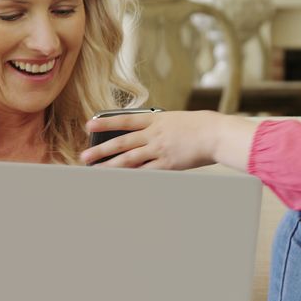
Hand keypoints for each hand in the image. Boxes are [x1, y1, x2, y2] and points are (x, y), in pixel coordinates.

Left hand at [80, 111, 256, 171]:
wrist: (216, 134)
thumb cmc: (201, 126)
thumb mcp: (177, 120)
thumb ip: (160, 126)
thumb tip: (147, 135)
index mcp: (156, 119)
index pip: (125, 120)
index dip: (105, 123)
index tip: (89, 125)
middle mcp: (154, 134)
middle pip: (121, 142)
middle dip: (101, 150)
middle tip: (84, 156)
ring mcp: (159, 150)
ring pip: (129, 159)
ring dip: (110, 166)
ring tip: (95, 171)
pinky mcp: (168, 164)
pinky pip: (146, 172)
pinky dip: (132, 177)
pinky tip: (121, 181)